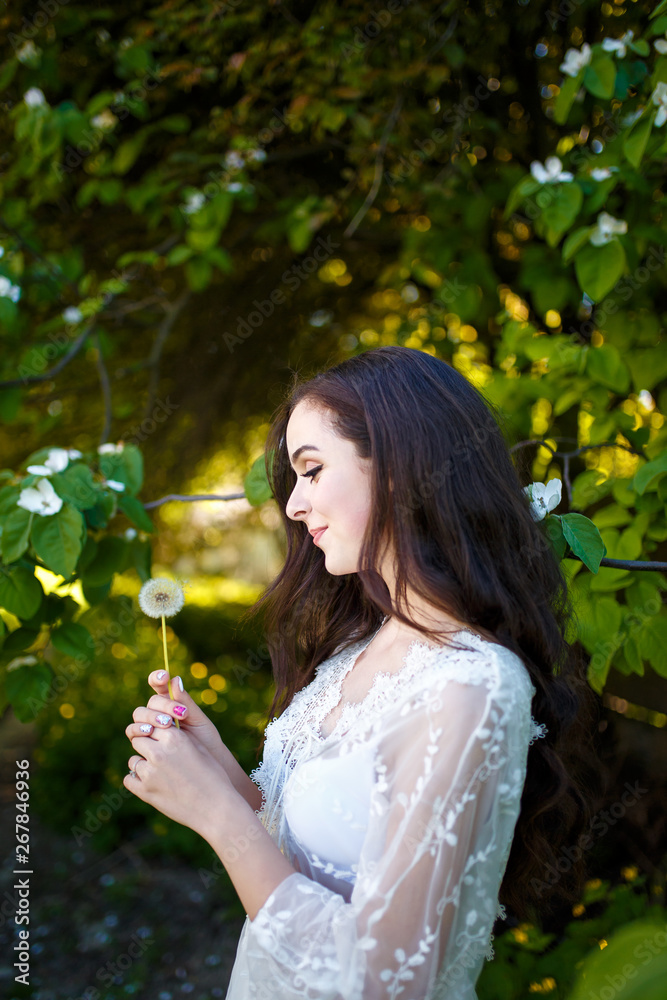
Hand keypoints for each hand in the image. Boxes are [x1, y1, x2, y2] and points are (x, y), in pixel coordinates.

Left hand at [125, 670, 262, 812]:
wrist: (217, 809)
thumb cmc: (213, 773)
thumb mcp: (199, 743)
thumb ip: (179, 723)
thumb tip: (173, 682)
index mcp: (173, 736)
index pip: (149, 721)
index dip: (153, 726)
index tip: (158, 731)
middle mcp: (158, 751)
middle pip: (137, 737)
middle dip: (145, 742)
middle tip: (158, 752)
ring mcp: (149, 772)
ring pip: (134, 759)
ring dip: (143, 763)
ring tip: (162, 773)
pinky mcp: (144, 791)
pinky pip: (130, 778)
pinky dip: (138, 781)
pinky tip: (155, 784)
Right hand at [126, 669, 224, 763]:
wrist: (207, 765)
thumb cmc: (206, 741)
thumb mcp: (198, 720)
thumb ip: (186, 703)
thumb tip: (175, 679)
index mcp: (172, 703)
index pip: (159, 686)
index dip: (157, 678)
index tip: (164, 676)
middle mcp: (158, 713)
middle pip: (150, 703)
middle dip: (161, 707)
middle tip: (176, 714)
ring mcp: (150, 728)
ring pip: (139, 716)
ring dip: (149, 718)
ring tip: (164, 724)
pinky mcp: (144, 743)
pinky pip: (134, 733)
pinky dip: (139, 731)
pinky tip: (150, 733)